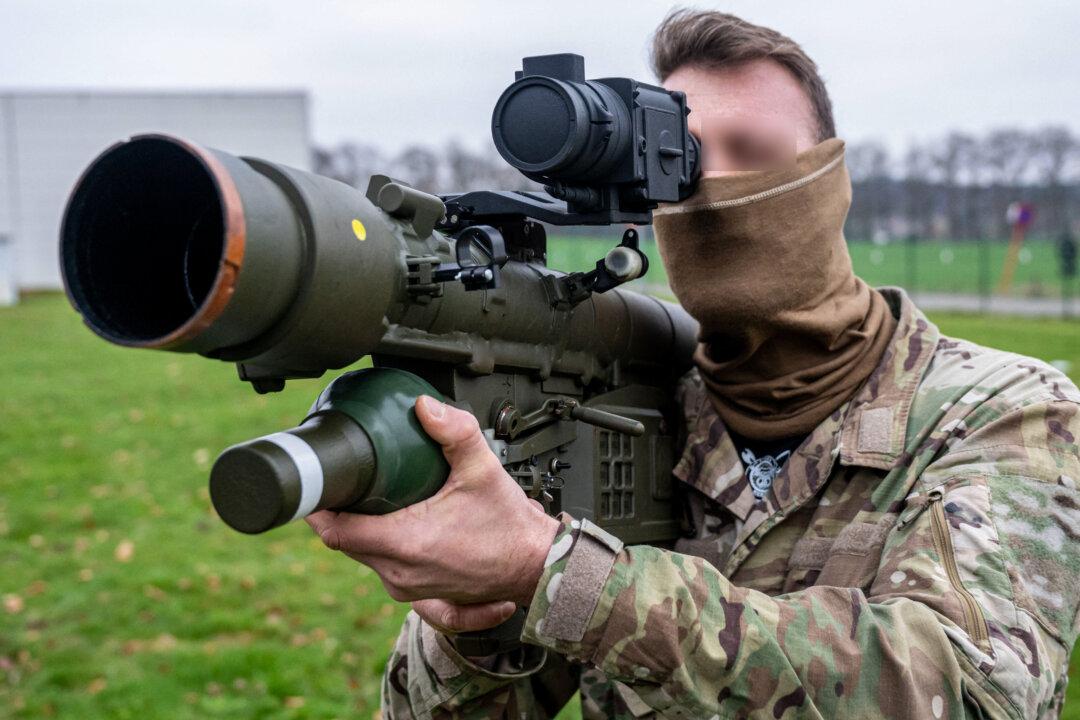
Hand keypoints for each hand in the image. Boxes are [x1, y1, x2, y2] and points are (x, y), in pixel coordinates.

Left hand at [306, 395, 559, 623]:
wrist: (536, 566)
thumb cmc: (510, 526)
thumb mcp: (483, 468)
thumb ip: (455, 431)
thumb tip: (425, 405)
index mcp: (406, 543)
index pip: (335, 530)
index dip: (315, 507)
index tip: (314, 483)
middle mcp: (399, 572)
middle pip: (343, 541)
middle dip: (338, 512)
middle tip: (341, 480)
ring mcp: (408, 588)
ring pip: (362, 557)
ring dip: (359, 530)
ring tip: (366, 499)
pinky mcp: (419, 595)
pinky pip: (383, 571)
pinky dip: (379, 550)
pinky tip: (389, 529)